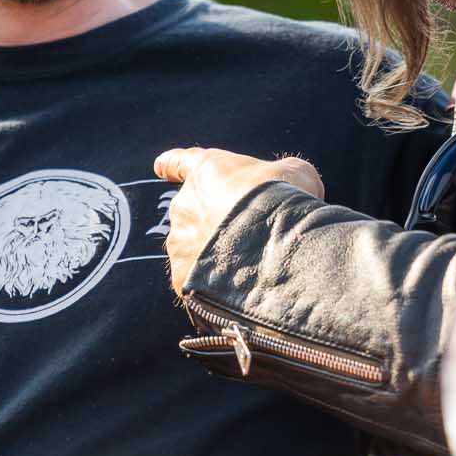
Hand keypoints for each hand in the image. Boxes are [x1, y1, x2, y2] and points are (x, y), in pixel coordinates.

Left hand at [153, 148, 324, 292]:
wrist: (273, 244)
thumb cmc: (284, 198)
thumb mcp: (294, 173)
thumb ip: (282, 177)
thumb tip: (290, 188)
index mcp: (205, 170)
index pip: (181, 163)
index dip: (173, 165)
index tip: (161, 167)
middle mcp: (183, 204)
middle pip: (194, 214)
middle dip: (216, 225)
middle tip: (249, 238)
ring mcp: (179, 243)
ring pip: (194, 251)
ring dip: (215, 258)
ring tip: (250, 270)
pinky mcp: (182, 279)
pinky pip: (196, 283)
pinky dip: (213, 287)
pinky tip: (240, 292)